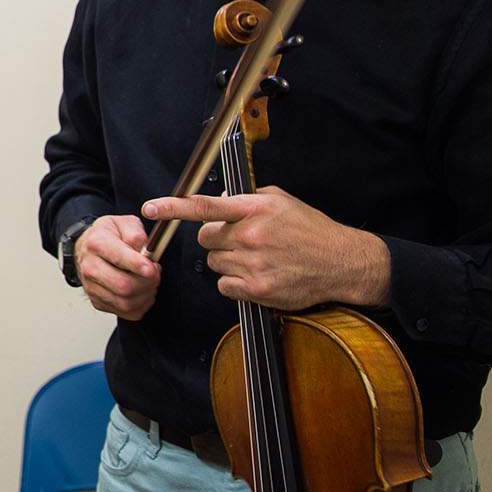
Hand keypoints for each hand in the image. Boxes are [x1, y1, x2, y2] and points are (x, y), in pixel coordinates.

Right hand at [76, 215, 159, 320]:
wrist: (86, 248)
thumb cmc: (107, 236)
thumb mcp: (122, 223)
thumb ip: (135, 232)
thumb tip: (144, 248)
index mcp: (97, 244)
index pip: (119, 259)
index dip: (140, 266)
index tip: (153, 267)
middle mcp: (90, 267)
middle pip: (124, 286)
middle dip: (147, 282)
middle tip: (155, 273)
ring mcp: (92, 287)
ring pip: (126, 302)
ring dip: (146, 295)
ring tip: (150, 282)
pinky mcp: (98, 302)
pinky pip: (126, 312)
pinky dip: (141, 305)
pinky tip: (142, 292)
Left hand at [141, 186, 390, 309]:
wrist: (341, 263)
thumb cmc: (310, 230)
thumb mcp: (281, 201)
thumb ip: (246, 200)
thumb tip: (218, 202)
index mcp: (254, 209)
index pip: (204, 206)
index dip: (173, 207)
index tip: (150, 208)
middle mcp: (250, 235)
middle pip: (205, 239)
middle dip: (217, 239)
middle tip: (242, 241)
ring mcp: (253, 264)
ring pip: (215, 262)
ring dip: (228, 261)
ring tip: (257, 258)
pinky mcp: (256, 290)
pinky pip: (224, 285)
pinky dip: (235, 282)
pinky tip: (258, 275)